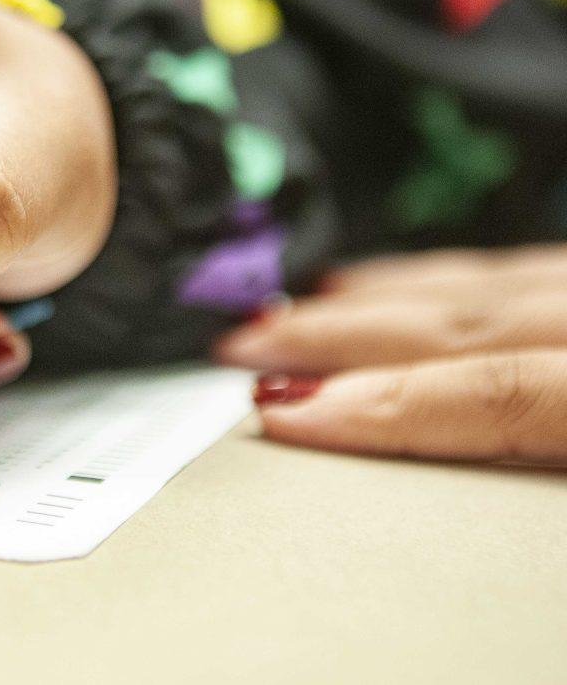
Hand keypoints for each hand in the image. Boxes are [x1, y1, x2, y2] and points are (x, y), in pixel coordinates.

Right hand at [214, 246, 566, 464]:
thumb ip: (520, 429)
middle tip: (243, 349)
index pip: (496, 391)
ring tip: (295, 313)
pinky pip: (518, 267)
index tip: (284, 418)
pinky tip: (408, 285)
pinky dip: (444, 278)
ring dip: (373, 303)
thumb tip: (445, 496)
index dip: (381, 407)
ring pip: (478, 284)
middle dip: (336, 336)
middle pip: (460, 322)